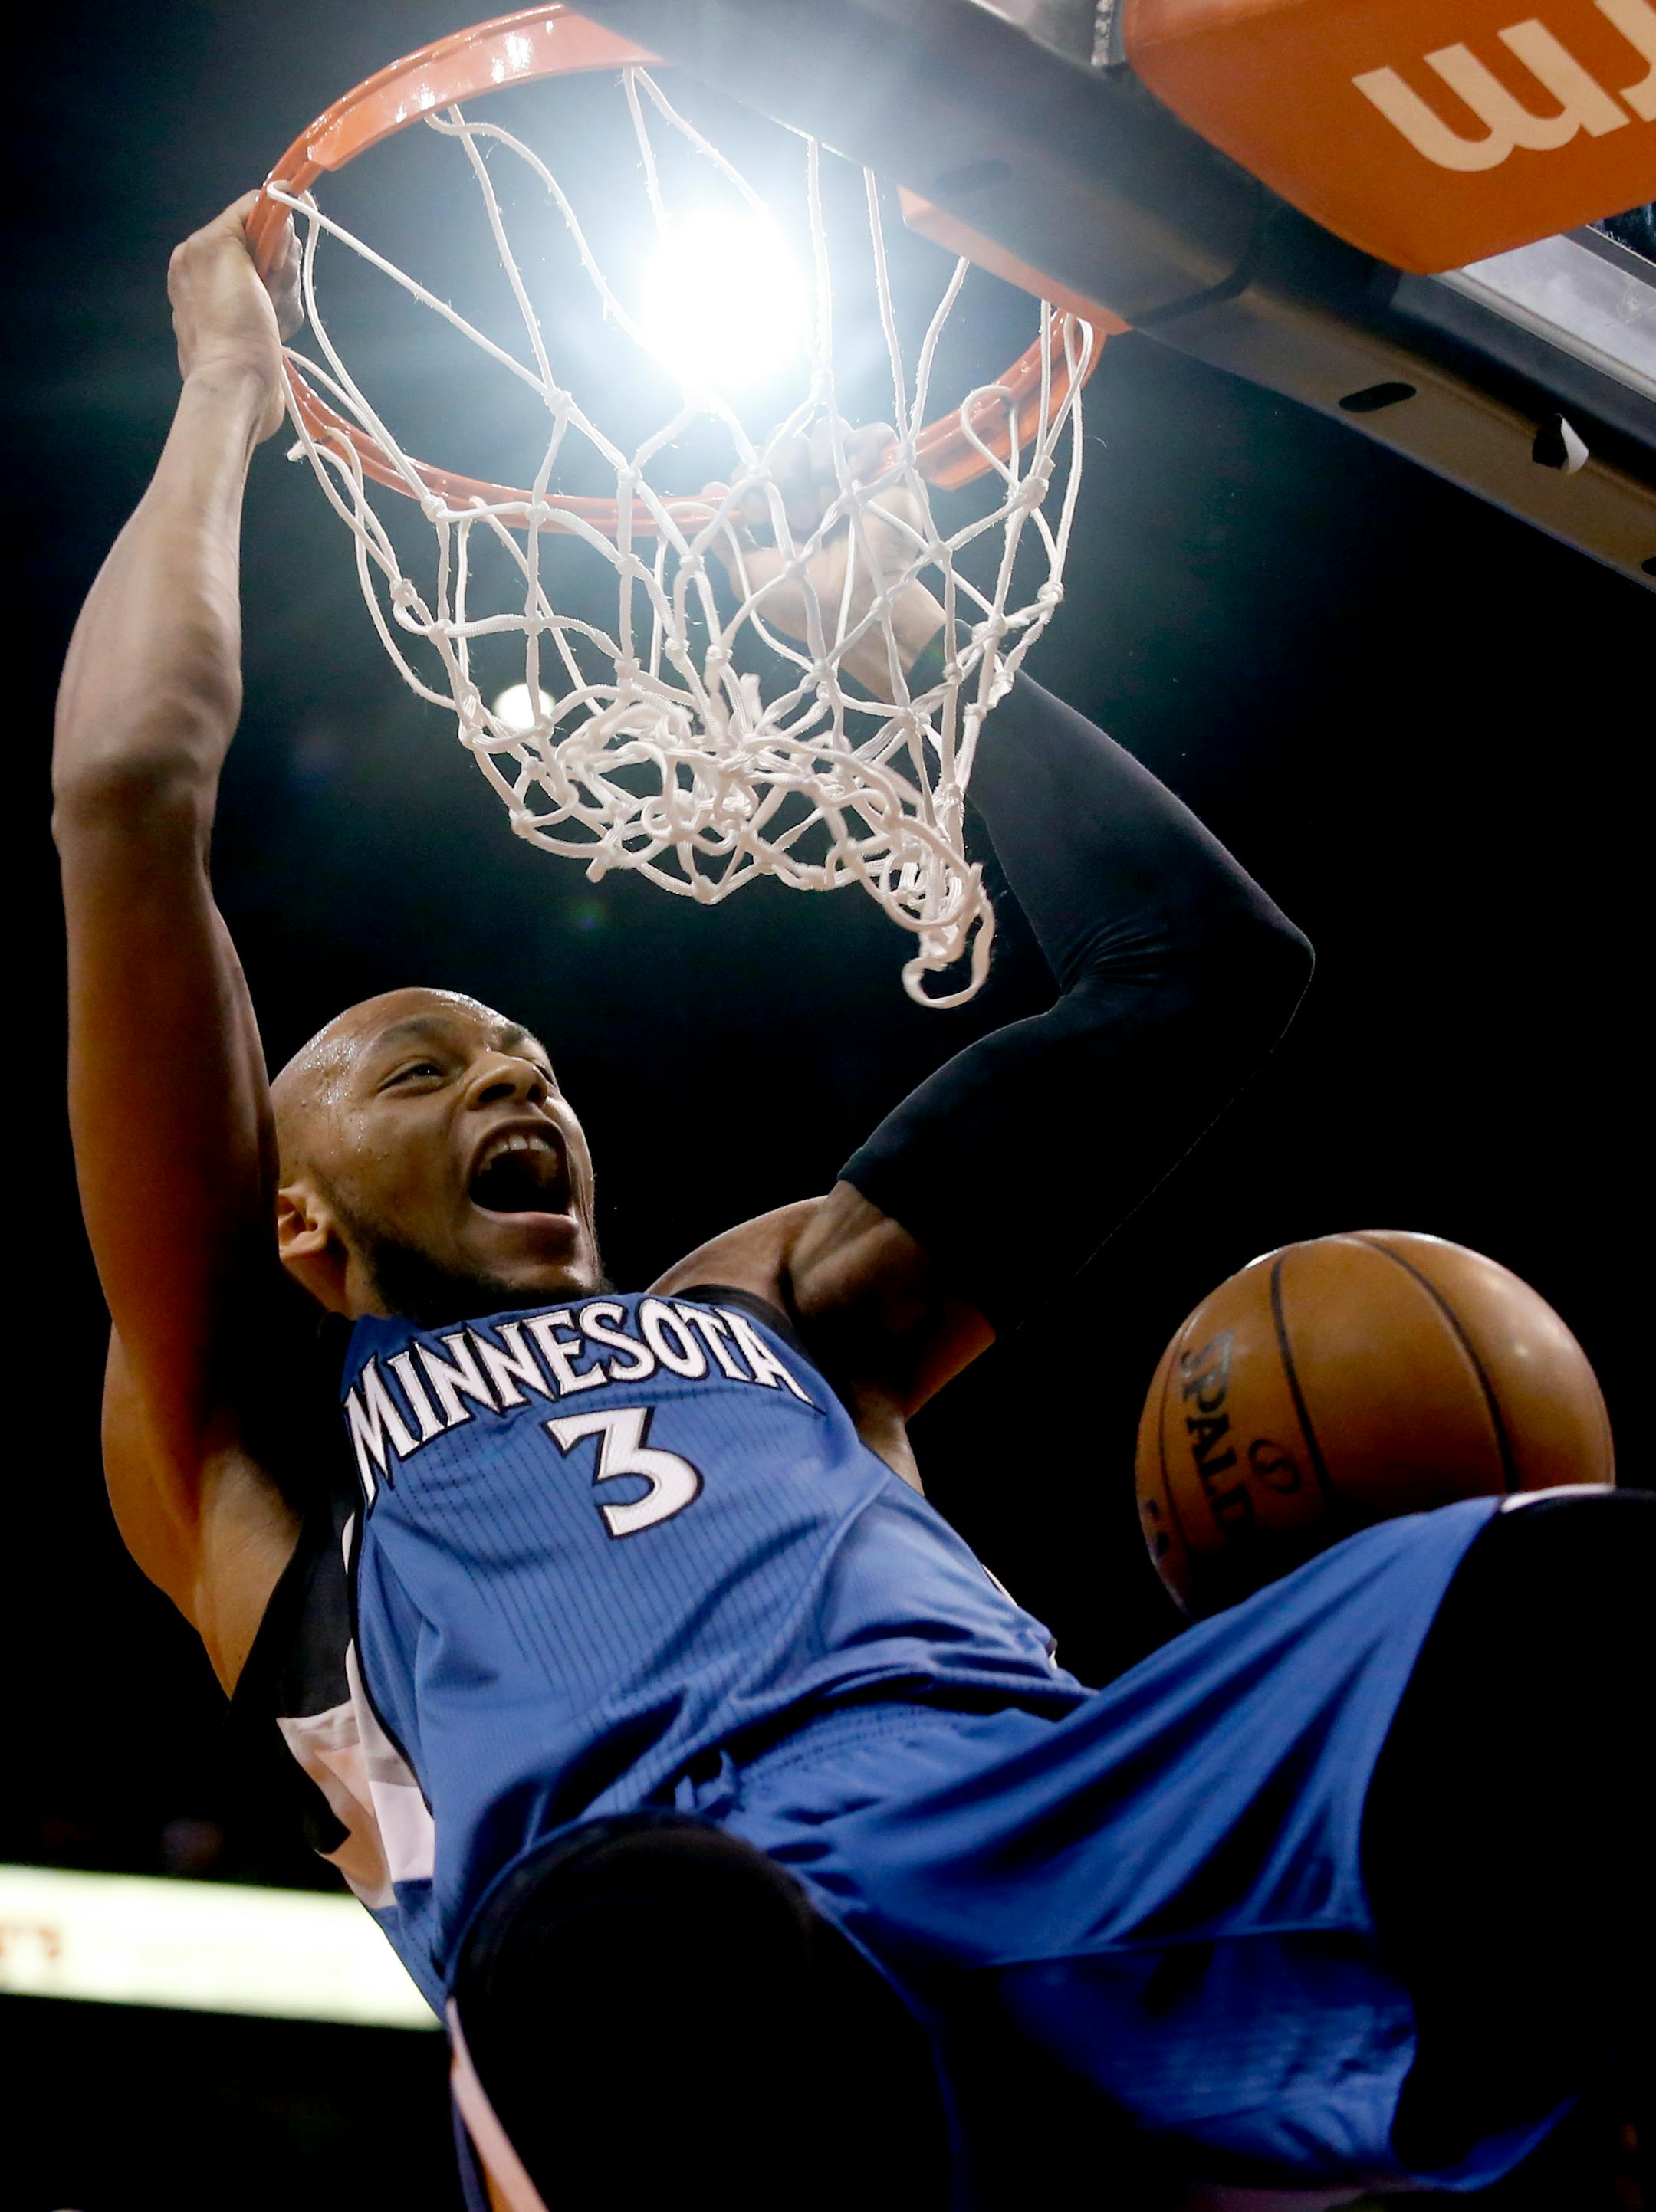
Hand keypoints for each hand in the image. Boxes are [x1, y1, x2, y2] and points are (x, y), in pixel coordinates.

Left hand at [169, 191, 300, 442]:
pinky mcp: (253, 331)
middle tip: (271, 292)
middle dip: (281, 268)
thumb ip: (248, 215)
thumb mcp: (226, 250)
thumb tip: (278, 194)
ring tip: (273, 320)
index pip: (250, 213)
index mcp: (198, 250)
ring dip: (286, 297)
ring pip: (281, 279)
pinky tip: (277, 334)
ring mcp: (234, 305)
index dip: (273, 227)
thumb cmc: (231, 323)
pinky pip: (281, 308)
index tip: (280, 253)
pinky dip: (286, 318)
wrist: (237, 390)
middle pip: (270, 247)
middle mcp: (211, 273)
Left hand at [703, 420, 943, 691]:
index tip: (756, 514)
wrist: (850, 608)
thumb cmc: (801, 599)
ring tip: (827, 509)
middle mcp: (813, 484)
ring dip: (818, 465)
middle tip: (798, 518)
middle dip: (784, 471)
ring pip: (826, 429)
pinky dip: (861, 449)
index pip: (759, 461)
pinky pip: (874, 433)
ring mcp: (849, 476)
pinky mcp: (884, 473)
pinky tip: (852, 485)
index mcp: (782, 503)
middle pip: (789, 439)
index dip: (750, 477)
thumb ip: (727, 536)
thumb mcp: (748, 573)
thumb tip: (708, 491)